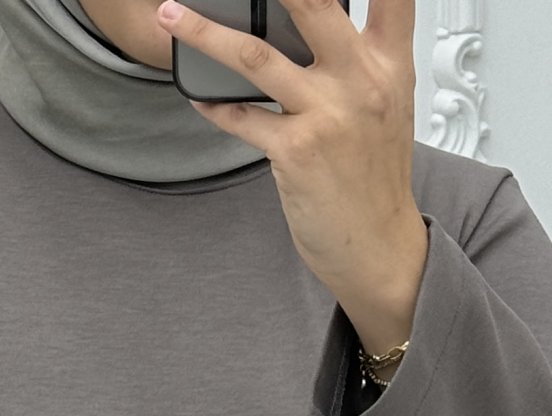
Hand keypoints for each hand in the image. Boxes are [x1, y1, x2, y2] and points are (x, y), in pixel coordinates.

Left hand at [156, 0, 427, 305]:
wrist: (377, 245)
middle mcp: (361, 81)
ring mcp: (326, 115)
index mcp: (390, 65)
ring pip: (254, 56)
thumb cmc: (375, 180)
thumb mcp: (387, 107)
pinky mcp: (295, 151)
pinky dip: (214, 104)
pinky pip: (241, 117)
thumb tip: (316, 28)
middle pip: (312, 2)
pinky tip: (198, 96)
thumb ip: (359, 61)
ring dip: (203, 32)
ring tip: (172, 14)